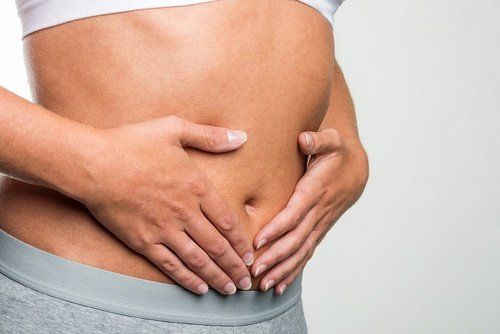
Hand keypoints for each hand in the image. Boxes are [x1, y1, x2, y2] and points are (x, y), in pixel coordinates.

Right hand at [81, 115, 253, 294]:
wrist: (93, 163)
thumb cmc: (132, 143)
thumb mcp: (175, 128)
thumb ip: (210, 136)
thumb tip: (242, 136)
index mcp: (196, 186)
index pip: (227, 221)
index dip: (241, 241)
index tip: (251, 254)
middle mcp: (184, 212)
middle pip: (217, 246)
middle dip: (235, 266)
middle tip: (247, 281)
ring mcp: (164, 229)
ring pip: (198, 260)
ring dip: (217, 277)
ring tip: (230, 290)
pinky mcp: (143, 241)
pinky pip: (170, 265)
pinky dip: (187, 279)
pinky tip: (200, 289)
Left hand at [250, 128, 368, 293]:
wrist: (356, 171)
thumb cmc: (337, 154)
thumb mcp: (331, 141)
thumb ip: (317, 140)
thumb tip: (303, 138)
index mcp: (315, 191)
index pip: (295, 213)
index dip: (278, 228)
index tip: (259, 240)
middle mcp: (318, 212)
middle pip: (296, 239)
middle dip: (276, 256)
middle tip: (255, 270)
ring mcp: (319, 225)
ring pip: (301, 252)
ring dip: (283, 269)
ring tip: (264, 284)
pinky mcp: (318, 231)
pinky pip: (306, 254)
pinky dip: (293, 271)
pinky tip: (279, 285)